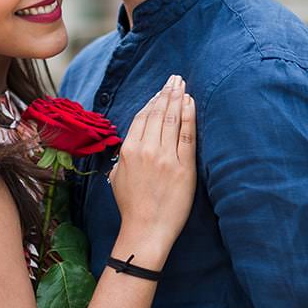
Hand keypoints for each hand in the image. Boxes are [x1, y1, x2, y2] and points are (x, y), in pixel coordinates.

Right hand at [106, 76, 196, 260]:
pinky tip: (190, 102)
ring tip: (182, 84)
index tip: (160, 91)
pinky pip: (187, 134)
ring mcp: (165, 157)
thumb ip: (123, 157)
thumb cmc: (131, 207)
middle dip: (166, 92)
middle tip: (174, 78)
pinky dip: (188, 115)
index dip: (152, 101)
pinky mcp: (183, 167)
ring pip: (171, 119)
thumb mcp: (117, 177)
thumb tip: (130, 143)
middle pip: (157, 113)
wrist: (146, 230)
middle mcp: (145, 149)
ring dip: (177, 98)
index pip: (141, 117)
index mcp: (128, 150)